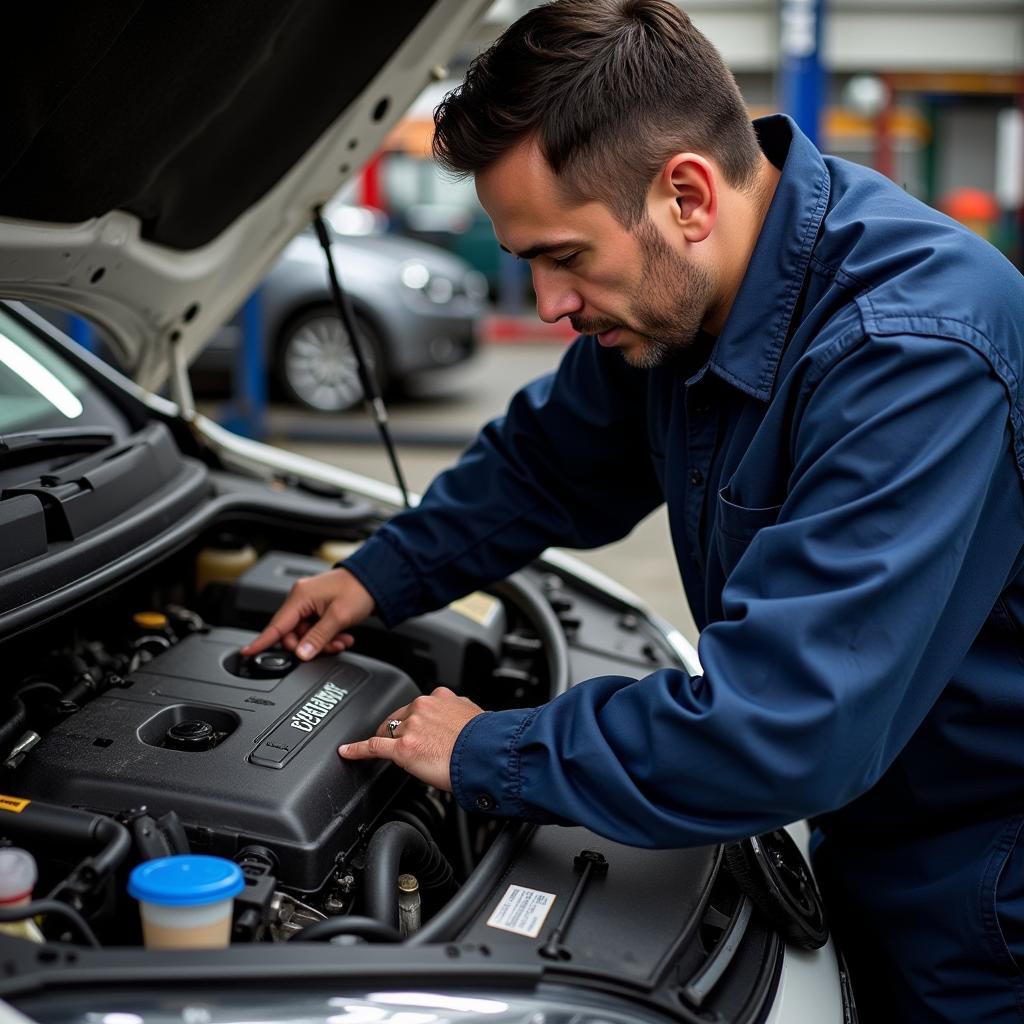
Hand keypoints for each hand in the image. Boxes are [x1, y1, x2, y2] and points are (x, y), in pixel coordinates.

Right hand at [240, 567, 374, 660]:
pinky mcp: (319, 608)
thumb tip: (301, 654)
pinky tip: (342, 637)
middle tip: (330, 648)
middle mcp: (301, 599)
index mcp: (300, 597)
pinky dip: (327, 637)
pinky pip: (315, 629)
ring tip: (341, 641)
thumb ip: (318, 637)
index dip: (261, 641)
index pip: (276, 625)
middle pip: (292, 634)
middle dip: (310, 646)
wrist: (377, 579)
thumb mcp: (339, 617)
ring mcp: (310, 603)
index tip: (247, 652)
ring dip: (322, 643)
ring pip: (306, 635)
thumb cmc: (359, 589)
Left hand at [338, 686, 483, 790]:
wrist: (486, 754)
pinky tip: (347, 752)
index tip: (416, 728)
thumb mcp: (474, 715)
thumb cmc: (486, 740)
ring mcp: (410, 727)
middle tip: (415, 748)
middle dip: (403, 732)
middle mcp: (422, 707)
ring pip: (390, 733)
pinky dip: (357, 750)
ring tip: (405, 757)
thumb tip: (462, 719)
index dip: (416, 721)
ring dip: (392, 743)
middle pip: (401, 720)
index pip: (419, 708)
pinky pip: (373, 746)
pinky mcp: (402, 747)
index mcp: (440, 697)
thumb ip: (460, 713)